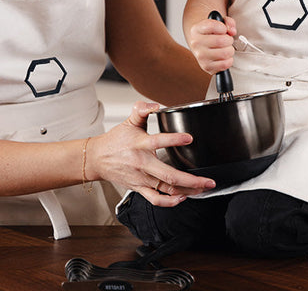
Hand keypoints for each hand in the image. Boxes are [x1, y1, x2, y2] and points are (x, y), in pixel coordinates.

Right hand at [87, 102, 215, 206]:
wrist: (97, 159)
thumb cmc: (115, 141)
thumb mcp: (129, 122)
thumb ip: (142, 110)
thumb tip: (155, 105)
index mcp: (140, 144)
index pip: (158, 141)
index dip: (175, 139)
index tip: (190, 138)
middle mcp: (142, 164)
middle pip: (169, 175)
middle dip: (192, 180)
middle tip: (209, 181)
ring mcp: (142, 179)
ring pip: (167, 190)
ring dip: (187, 191)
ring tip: (202, 189)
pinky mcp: (140, 188)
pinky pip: (156, 200)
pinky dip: (170, 202)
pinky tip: (182, 197)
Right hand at [187, 14, 236, 73]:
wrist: (203, 46)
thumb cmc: (212, 34)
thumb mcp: (219, 23)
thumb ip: (228, 22)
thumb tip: (232, 31)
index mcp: (196, 30)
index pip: (213, 26)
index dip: (223, 27)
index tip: (223, 29)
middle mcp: (196, 43)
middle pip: (221, 41)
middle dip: (229, 40)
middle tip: (227, 40)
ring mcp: (200, 56)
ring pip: (225, 53)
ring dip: (230, 50)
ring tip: (226, 48)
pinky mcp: (206, 66)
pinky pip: (225, 64)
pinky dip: (229, 60)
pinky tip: (224, 56)